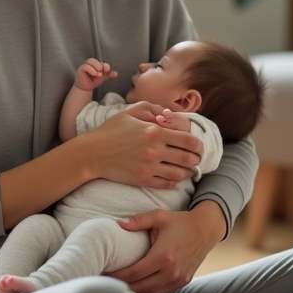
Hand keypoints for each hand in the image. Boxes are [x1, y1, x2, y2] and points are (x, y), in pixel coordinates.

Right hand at [75, 58, 116, 90]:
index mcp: (95, 64)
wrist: (86, 88)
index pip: (100, 61)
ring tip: (98, 74)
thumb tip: (116, 73)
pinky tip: (94, 74)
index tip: (108, 69)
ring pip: (90, 61)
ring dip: (96, 67)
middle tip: (101, 73)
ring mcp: (84, 66)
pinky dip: (91, 70)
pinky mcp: (80, 69)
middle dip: (100, 66)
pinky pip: (85, 66)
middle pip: (94, 60)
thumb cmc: (93, 81)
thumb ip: (108, 75)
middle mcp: (89, 64)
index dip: (105, 65)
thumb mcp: (102, 77)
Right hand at [79, 102, 203, 189]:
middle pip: (188, 159)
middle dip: (196, 160)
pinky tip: (173, 177)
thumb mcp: (132, 111)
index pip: (189, 141)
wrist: (93, 153)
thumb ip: (154, 109)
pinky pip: (166, 184)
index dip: (198, 145)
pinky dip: (174, 182)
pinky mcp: (142, 179)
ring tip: (188, 170)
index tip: (198, 147)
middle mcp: (155, 150)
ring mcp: (149, 167)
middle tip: (196, 159)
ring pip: (180, 174)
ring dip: (188, 173)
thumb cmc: (112, 130)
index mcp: (155, 131)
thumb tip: (171, 114)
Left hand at [109, 203, 225, 292]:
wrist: (206, 230)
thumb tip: (118, 223)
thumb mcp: (160, 216)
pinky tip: (135, 290)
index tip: (104, 274)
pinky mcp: (182, 283)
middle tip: (106, 284)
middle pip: (139, 288)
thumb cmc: (181, 222)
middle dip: (121, 287)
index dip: (116, 276)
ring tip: (117, 288)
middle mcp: (171, 272)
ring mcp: (178, 280)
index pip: (133, 273)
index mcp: (163, 256)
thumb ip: (138, 221)